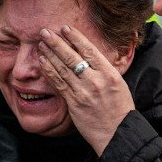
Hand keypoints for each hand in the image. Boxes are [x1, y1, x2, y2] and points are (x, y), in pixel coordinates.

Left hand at [37, 25, 135, 154]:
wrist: (117, 133)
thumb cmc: (120, 109)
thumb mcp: (119, 84)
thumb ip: (105, 70)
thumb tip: (91, 57)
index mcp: (109, 74)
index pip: (90, 50)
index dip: (76, 37)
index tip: (65, 28)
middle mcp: (96, 80)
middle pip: (72, 56)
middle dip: (57, 42)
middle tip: (45, 31)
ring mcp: (83, 92)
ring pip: (62, 68)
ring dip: (49, 54)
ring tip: (41, 44)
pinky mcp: (74, 103)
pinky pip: (58, 83)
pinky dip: (49, 71)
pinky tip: (42, 62)